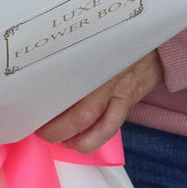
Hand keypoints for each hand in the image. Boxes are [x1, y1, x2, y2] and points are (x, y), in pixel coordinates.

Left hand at [36, 49, 163, 153]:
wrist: (153, 48)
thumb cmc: (116, 45)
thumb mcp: (94, 44)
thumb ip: (75, 56)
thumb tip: (45, 73)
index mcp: (90, 59)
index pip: (64, 77)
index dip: (47, 94)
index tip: (33, 105)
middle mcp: (103, 76)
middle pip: (81, 110)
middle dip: (59, 127)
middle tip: (42, 132)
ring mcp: (118, 92)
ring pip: (99, 125)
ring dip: (79, 139)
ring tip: (63, 142)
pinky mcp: (127, 102)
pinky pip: (112, 126)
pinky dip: (95, 138)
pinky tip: (82, 143)